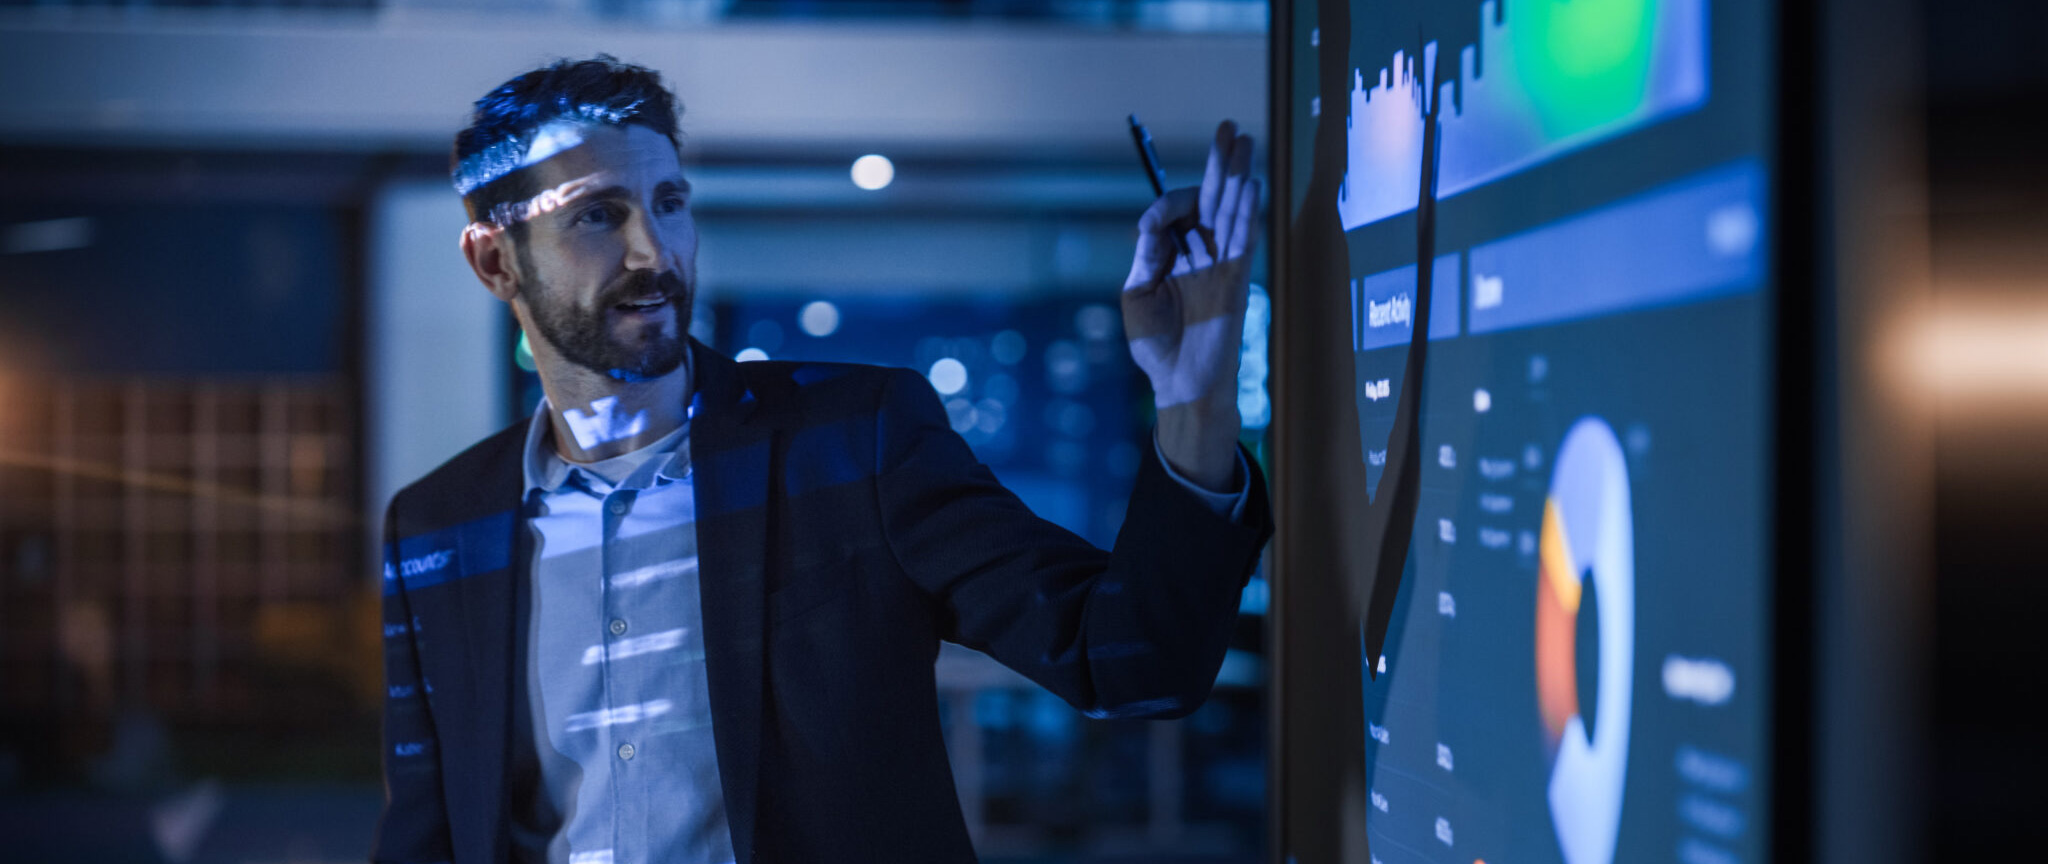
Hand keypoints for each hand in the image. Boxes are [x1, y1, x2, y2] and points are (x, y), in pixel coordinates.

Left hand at [1122, 120, 1260, 489]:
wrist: (1178, 382)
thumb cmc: (1154, 345)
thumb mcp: (1136, 293)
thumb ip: (1146, 254)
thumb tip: (1153, 220)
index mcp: (1173, 255)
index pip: (1178, 212)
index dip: (1169, 204)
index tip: (1155, 225)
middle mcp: (1200, 254)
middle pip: (1212, 199)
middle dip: (1219, 163)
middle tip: (1229, 128)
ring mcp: (1220, 265)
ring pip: (1231, 211)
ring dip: (1237, 176)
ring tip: (1245, 141)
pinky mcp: (1236, 280)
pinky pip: (1244, 240)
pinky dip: (1248, 212)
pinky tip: (1251, 186)